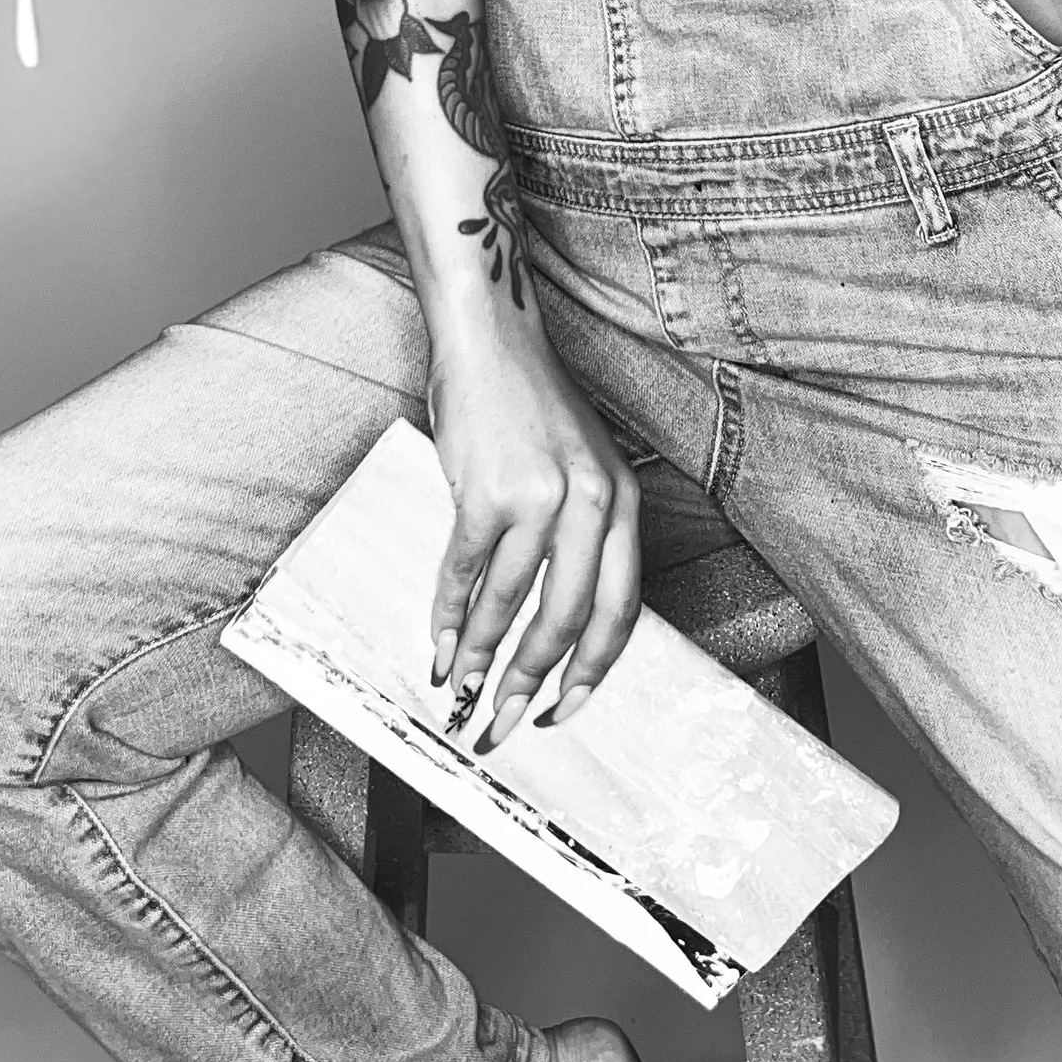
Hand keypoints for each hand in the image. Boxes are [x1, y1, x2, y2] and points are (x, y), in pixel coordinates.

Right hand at [427, 325, 643, 749]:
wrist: (492, 341)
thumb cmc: (533, 407)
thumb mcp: (584, 469)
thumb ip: (584, 537)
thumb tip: (555, 624)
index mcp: (623, 503)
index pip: (619, 611)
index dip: (591, 671)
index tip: (564, 708)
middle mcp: (591, 503)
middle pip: (566, 620)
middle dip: (530, 681)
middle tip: (504, 719)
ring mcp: (540, 497)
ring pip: (510, 603)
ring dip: (479, 655)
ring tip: (462, 686)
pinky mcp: (487, 491)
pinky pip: (465, 571)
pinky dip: (447, 613)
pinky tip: (438, 640)